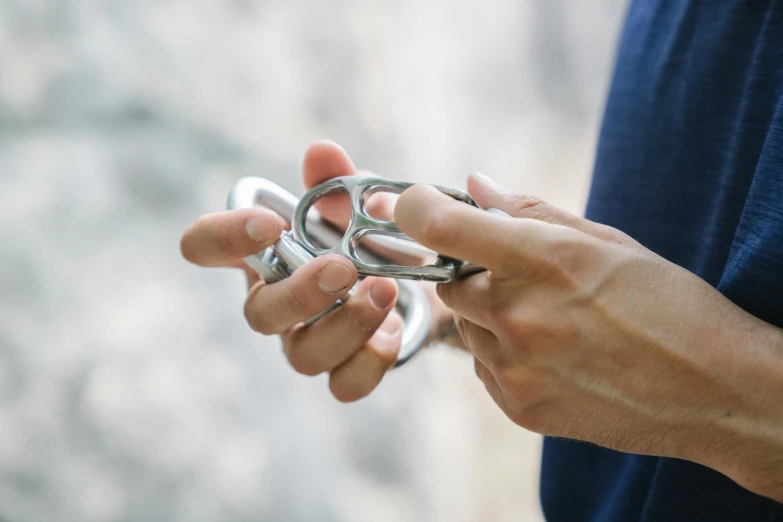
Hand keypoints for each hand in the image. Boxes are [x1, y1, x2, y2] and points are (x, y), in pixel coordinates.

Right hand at [180, 141, 458, 401]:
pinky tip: (393, 330)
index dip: (222, 237)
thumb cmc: (363, 237)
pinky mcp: (343, 369)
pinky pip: (344, 386)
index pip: (205, 246)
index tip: (269, 223)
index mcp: (262, 255)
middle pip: (258, 315)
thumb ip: (336, 181)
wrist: (413, 283)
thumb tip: (322, 153)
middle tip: (343, 268)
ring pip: (303, 356)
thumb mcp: (354, 204)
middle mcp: (274, 303)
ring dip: (346, 325)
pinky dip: (370, 361)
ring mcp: (305, 342)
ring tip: (384, 291)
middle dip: (300, 293)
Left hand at [395, 173, 782, 500]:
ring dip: (487, 314)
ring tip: (547, 318)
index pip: (438, 224)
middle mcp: (518, 317)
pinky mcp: (518, 407)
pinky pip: (482, 366)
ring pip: (464, 326)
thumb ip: (529, 210)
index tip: (406, 202)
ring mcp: (515, 368)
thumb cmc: (666, 303)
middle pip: (445, 280)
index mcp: (542, 261)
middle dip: (466, 270)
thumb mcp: (605, 241)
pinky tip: (550, 350)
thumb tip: (473, 186)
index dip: (412, 207)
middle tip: (510, 270)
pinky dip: (500, 351)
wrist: (710, 389)